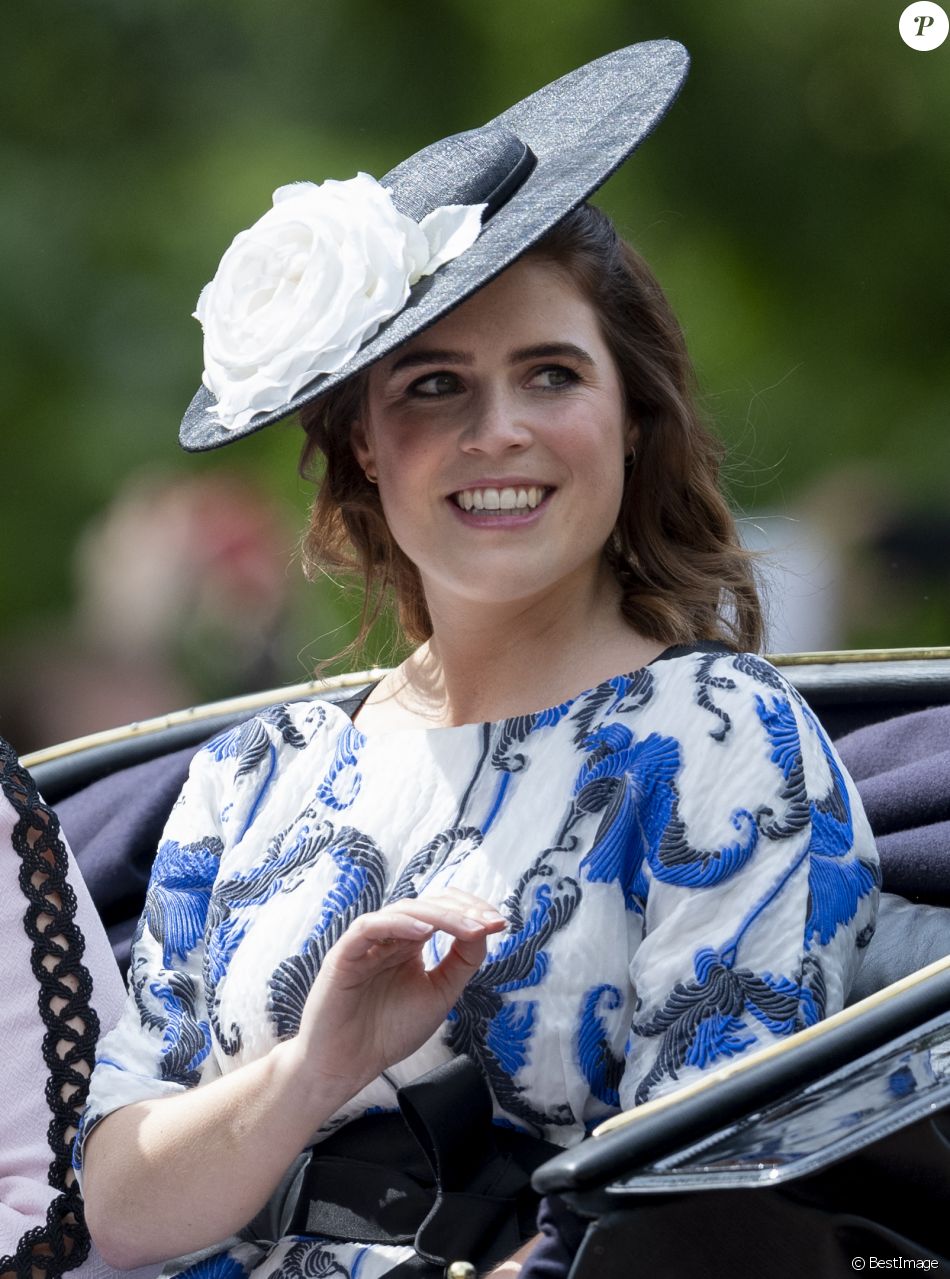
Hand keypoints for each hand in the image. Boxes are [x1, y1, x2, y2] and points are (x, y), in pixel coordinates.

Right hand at [288, 888, 506, 1101]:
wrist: (347, 1066)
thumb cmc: (388, 1032)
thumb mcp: (439, 994)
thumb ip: (461, 962)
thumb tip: (485, 930)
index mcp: (409, 943)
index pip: (442, 910)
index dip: (471, 910)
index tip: (500, 923)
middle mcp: (389, 937)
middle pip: (427, 905)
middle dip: (463, 911)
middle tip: (491, 923)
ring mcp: (366, 943)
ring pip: (403, 910)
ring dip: (440, 915)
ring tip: (469, 928)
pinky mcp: (344, 954)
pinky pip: (369, 927)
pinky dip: (398, 924)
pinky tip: (424, 932)